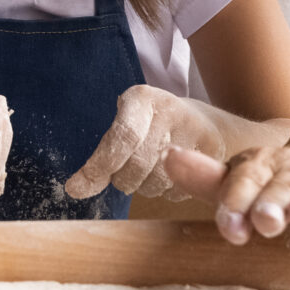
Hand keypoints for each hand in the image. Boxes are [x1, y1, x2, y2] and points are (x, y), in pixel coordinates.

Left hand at [63, 86, 227, 200]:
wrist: (210, 123)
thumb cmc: (155, 126)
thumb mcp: (127, 125)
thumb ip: (103, 155)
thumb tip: (75, 190)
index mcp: (142, 98)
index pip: (122, 136)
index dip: (100, 166)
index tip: (76, 188)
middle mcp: (171, 110)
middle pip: (136, 165)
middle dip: (123, 180)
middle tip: (125, 175)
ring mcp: (197, 131)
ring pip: (156, 182)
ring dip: (145, 187)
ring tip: (151, 169)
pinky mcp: (214, 154)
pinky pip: (179, 190)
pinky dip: (167, 191)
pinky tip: (172, 174)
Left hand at [163, 137, 289, 243]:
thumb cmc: (280, 181)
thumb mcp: (245, 178)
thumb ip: (208, 177)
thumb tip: (168, 157)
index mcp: (265, 166)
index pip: (246, 180)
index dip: (237, 201)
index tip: (229, 226)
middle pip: (283, 187)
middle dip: (272, 204)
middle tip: (264, 221)